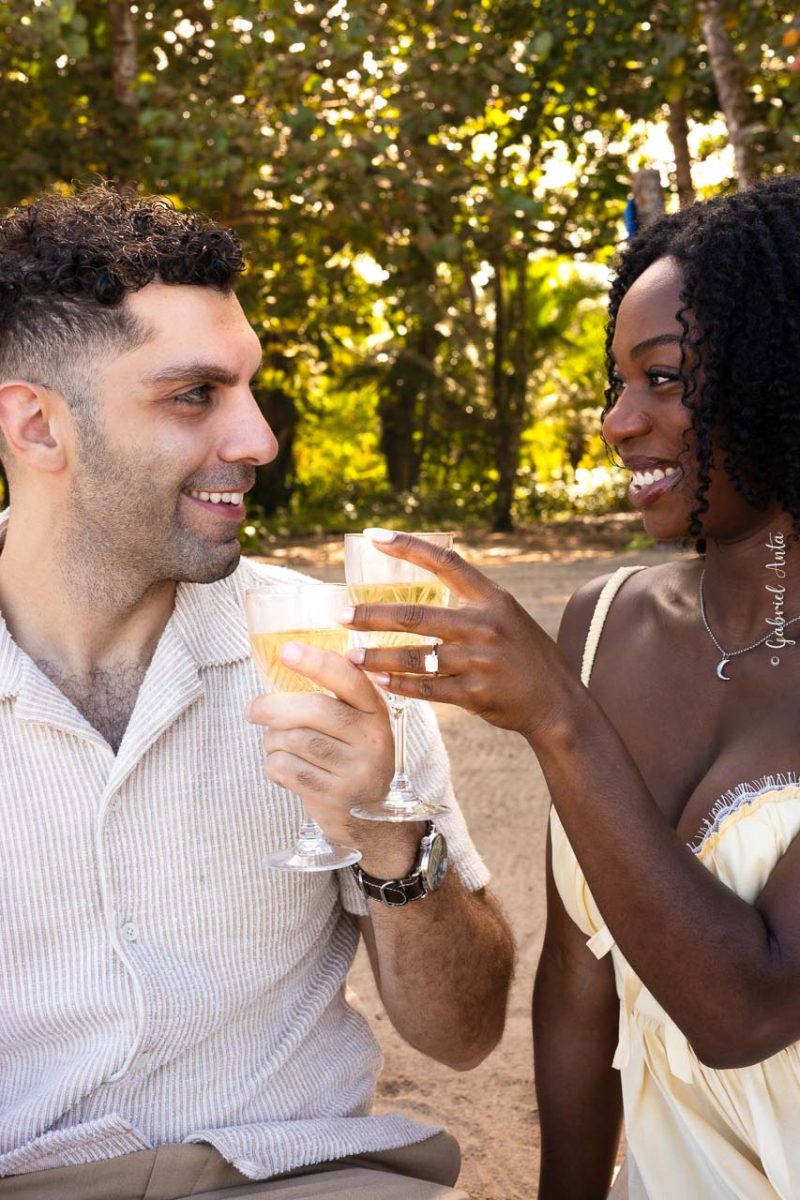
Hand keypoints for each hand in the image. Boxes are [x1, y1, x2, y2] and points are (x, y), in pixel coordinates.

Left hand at [245, 641, 393, 845]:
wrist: (369, 816)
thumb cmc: (351, 756)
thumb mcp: (358, 723)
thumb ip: (335, 695)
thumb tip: (289, 656)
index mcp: (375, 711)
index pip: (349, 680)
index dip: (317, 663)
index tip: (286, 651)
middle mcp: (371, 739)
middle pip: (315, 711)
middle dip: (274, 707)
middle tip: (252, 710)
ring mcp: (355, 770)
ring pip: (294, 740)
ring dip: (272, 740)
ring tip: (275, 743)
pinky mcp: (333, 795)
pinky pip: (286, 769)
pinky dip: (273, 764)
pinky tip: (281, 766)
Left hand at [340, 529, 570, 741]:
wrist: (557, 702)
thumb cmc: (526, 656)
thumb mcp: (507, 615)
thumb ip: (471, 600)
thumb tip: (433, 573)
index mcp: (492, 598)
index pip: (445, 561)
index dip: (407, 546)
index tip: (373, 535)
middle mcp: (484, 625)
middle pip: (415, 614)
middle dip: (371, 615)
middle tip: (340, 615)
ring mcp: (480, 661)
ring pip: (415, 656)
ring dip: (377, 657)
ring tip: (351, 657)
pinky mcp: (475, 694)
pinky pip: (427, 688)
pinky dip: (399, 685)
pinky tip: (378, 682)